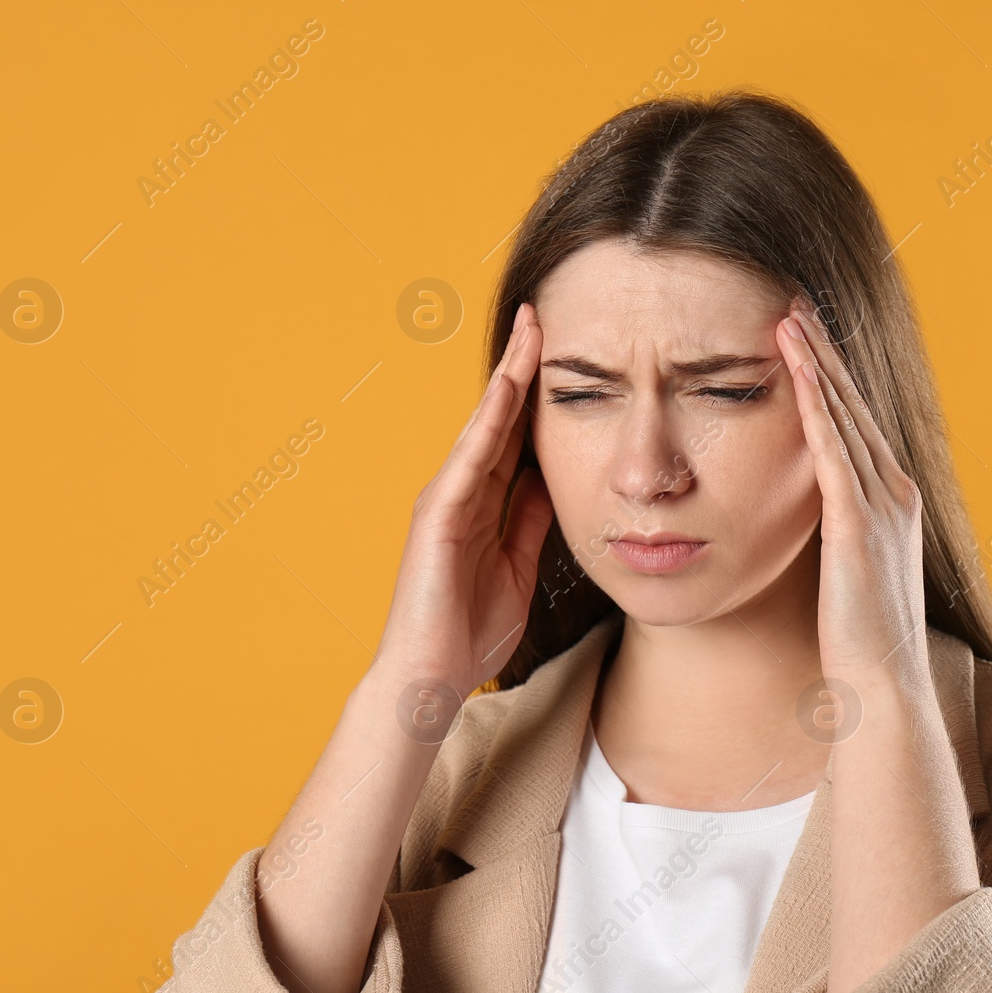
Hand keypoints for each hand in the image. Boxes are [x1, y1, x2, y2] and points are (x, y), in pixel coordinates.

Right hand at [373, 303, 554, 696]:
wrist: (431, 678)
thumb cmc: (470, 631)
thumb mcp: (518, 565)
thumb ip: (530, 521)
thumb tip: (551, 481)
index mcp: (481, 504)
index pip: (513, 435)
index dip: (535, 392)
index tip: (559, 350)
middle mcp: (460, 491)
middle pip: (497, 417)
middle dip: (521, 366)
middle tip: (543, 314)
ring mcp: (445, 499)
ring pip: (483, 426)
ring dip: (508, 377)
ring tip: (531, 331)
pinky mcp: (437, 515)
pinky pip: (469, 459)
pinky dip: (489, 421)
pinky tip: (509, 389)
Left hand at [775, 298, 931, 691]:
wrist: (884, 688)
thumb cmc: (859, 641)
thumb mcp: (849, 571)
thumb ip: (838, 533)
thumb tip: (815, 516)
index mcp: (893, 502)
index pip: (856, 422)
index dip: (831, 375)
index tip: (804, 333)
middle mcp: (895, 493)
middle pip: (853, 405)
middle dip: (823, 352)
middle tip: (794, 302)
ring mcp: (881, 507)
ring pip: (843, 417)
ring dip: (815, 364)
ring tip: (787, 316)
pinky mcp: (857, 526)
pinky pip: (832, 452)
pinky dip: (816, 405)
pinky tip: (797, 370)